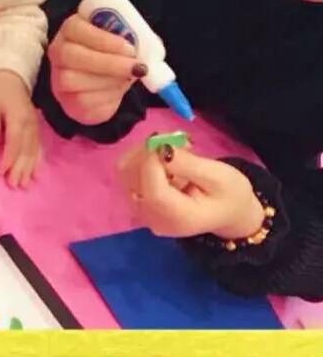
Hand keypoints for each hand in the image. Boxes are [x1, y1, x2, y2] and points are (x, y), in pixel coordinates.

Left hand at [0, 70, 40, 187]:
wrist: (9, 77)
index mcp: (18, 118)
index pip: (14, 142)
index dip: (8, 158)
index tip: (1, 173)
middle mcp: (30, 124)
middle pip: (26, 150)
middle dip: (20, 169)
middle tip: (14, 185)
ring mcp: (35, 127)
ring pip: (33, 151)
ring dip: (29, 169)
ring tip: (24, 185)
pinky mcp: (35, 128)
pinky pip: (38, 148)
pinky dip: (37, 162)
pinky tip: (35, 174)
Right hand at [48, 14, 145, 125]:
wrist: (103, 81)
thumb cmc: (112, 52)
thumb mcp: (118, 36)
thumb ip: (125, 35)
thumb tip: (141, 48)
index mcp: (70, 30)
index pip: (76, 29)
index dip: (102, 39)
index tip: (128, 47)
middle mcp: (58, 54)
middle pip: (72, 56)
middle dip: (108, 63)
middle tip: (135, 67)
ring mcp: (58, 80)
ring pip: (74, 81)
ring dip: (109, 81)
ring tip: (129, 77)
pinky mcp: (68, 103)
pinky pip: (84, 102)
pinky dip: (108, 97)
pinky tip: (119, 89)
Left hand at [117, 143, 265, 240]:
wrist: (229, 215)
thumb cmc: (230, 195)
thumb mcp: (219, 177)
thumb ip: (188, 164)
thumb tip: (161, 148)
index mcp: (175, 217)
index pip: (150, 186)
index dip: (153, 158)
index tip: (169, 138)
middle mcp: (151, 218)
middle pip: (130, 177)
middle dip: (148, 151)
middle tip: (176, 139)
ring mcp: (142, 212)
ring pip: (125, 173)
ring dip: (145, 153)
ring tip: (174, 148)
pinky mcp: (139, 203)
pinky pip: (130, 176)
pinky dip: (144, 161)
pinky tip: (166, 158)